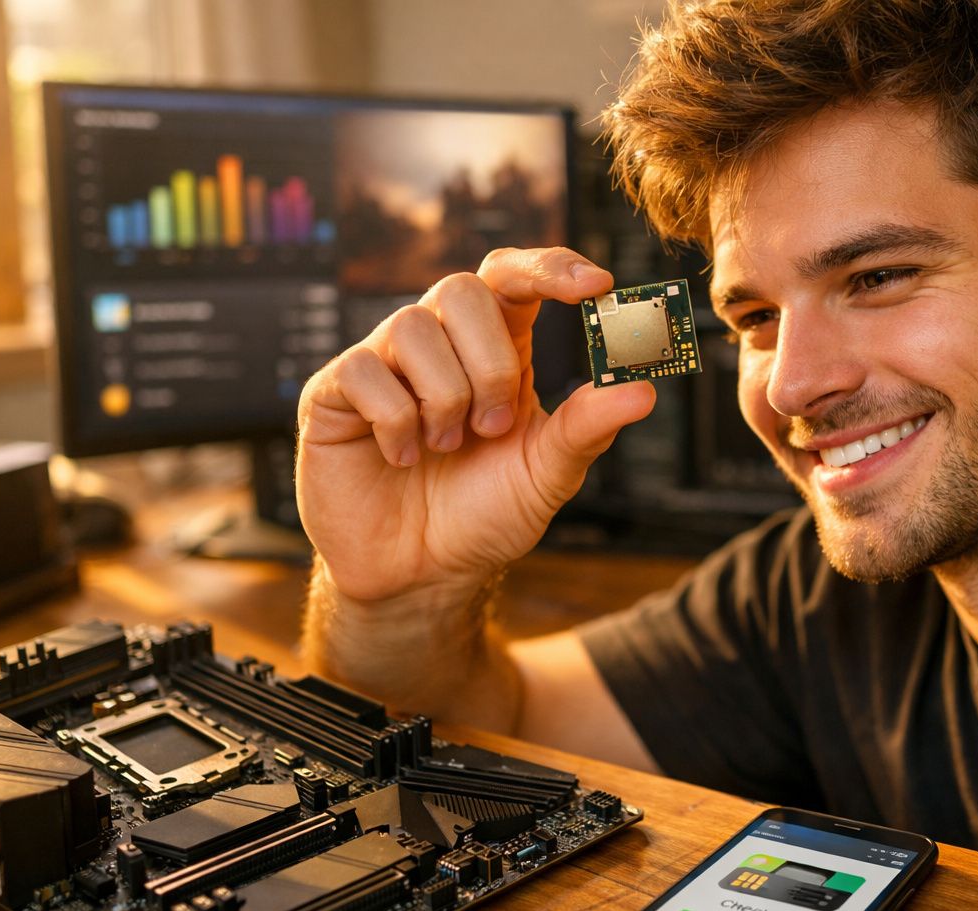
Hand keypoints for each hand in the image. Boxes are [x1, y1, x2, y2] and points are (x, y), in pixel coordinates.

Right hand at [296, 247, 655, 602]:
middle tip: (493, 428)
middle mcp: (439, 344)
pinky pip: (366, 370)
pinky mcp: (335, 393)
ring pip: (414, 326)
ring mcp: (384, 363)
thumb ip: (588, 429)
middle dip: (491, 363)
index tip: (598, 285)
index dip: (551, 268)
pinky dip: (397, 421)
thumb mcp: (545, 475)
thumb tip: (643, 390)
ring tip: (446, 449)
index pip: (514, 277)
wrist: (422, 576)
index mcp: (496, 350)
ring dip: (445, 398)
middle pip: (464, 289)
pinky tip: (404, 458)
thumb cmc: (483, 517)